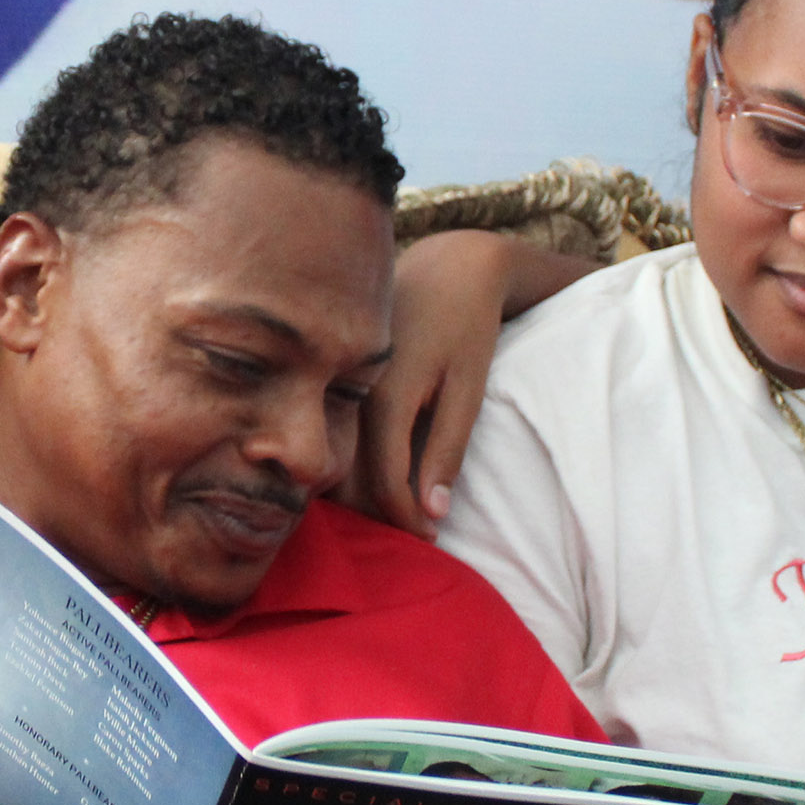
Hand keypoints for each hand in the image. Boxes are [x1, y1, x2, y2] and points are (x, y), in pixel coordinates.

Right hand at [349, 232, 595, 536]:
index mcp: (384, 400)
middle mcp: (349, 396)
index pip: (385, 484)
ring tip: (399, 509)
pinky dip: (354, 465)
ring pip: (337, 462)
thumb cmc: (466, 326)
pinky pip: (336, 436)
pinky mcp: (337, 380)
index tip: (432, 539)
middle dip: (380, 516)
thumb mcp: (468, 389)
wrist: (447, 265)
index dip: (408, 521)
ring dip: (362, 494)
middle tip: (415, 533)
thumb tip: (432, 513)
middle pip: (350, 482)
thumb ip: (447, 450)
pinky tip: (380, 474)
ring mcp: (337, 387)